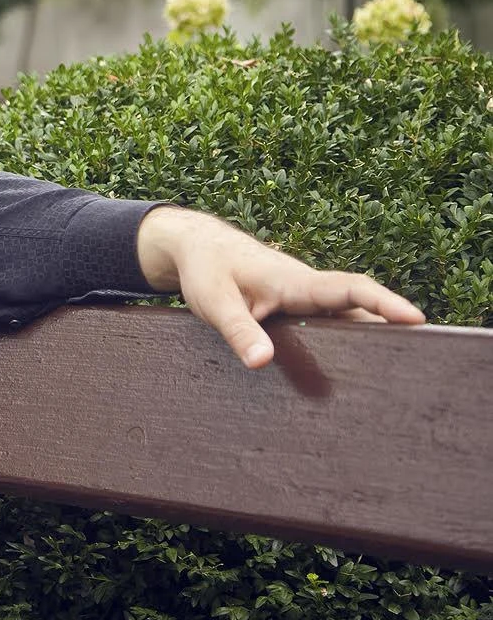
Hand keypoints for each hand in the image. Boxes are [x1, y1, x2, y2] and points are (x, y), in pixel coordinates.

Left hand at [135, 205, 425, 368]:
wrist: (197, 247)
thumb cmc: (206, 269)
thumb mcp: (214, 302)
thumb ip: (238, 331)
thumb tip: (261, 363)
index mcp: (295, 281)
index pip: (349, 288)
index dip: (383, 302)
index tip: (415, 318)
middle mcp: (307, 287)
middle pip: (359, 307)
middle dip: (391, 326)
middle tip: (422, 356)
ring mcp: (304, 297)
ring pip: (346, 316)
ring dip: (371, 335)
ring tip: (397, 372)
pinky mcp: (296, 307)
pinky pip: (330, 322)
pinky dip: (347, 338)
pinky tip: (355, 368)